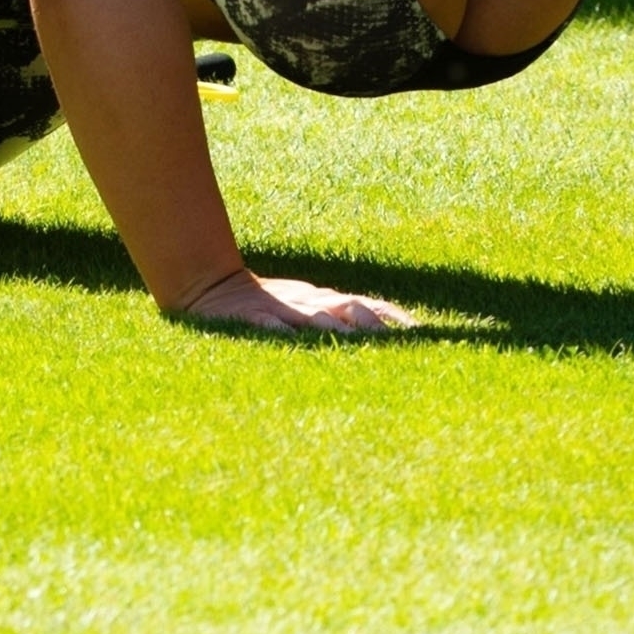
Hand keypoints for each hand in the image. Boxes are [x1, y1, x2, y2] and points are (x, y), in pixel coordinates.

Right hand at [174, 269, 415, 333]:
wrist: (212, 287)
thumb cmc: (268, 304)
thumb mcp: (307, 306)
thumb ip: (340, 316)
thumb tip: (385, 325)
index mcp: (324, 301)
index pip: (369, 306)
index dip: (395, 318)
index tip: (422, 334)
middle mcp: (310, 303)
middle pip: (349, 309)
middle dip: (374, 326)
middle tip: (399, 344)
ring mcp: (281, 310)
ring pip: (314, 318)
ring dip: (337, 331)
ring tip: (360, 346)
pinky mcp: (251, 318)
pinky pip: (269, 327)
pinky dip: (282, 333)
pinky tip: (293, 343)